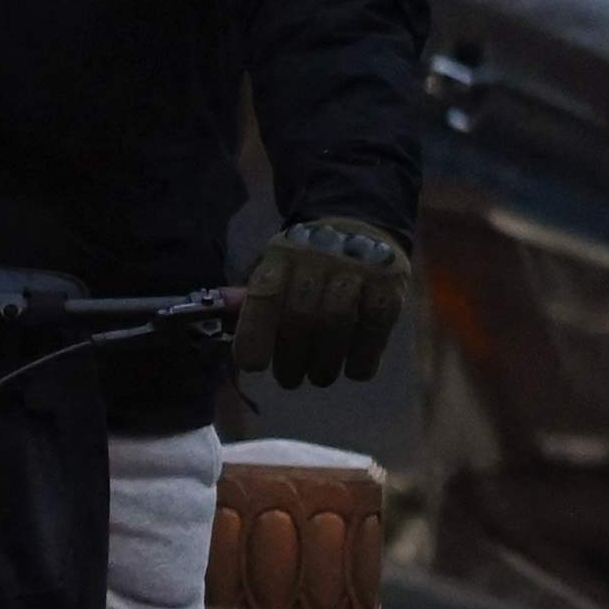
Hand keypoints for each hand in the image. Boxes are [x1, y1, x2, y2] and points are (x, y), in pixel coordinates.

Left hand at [240, 219, 411, 391]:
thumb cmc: (306, 264)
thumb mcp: (276, 270)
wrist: (361, 228)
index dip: (255, 334)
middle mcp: (317, 258)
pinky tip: (354, 370)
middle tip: (289, 379)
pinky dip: (364, 356)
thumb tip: (217, 320)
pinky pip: (376, 326)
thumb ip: (253, 300)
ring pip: (337, 322)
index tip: (252, 366)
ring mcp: (357, 268)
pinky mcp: (391, 283)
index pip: (263, 295)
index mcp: (281, 255)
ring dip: (326, 360)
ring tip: (319, 377)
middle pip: (301, 314)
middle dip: (292, 356)